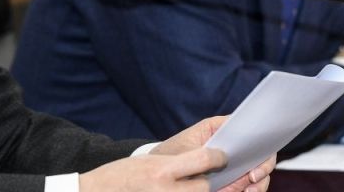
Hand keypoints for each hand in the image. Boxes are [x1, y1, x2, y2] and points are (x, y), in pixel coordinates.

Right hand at [79, 148, 225, 191]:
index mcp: (162, 170)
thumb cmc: (122, 175)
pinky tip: (175, 190)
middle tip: (200, 176)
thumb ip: (177, 163)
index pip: (204, 159)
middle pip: (204, 186)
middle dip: (204, 180)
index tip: (220, 156)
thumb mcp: (150, 162)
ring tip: (182, 185)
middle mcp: (166, 191)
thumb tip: (207, 161)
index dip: (217, 156)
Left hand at [132, 116, 273, 191]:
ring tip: (249, 191)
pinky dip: (248, 190)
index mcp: (220, 128)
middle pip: (259, 151)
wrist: (157, 174)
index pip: (249, 128)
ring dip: (258, 183)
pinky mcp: (231, 180)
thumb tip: (226, 157)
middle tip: (253, 179)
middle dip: (262, 166)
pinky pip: (246, 185)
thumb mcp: (185, 151)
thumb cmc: (170, 156)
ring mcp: (233, 163)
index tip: (257, 158)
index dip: (260, 141)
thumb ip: (205, 154)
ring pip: (256, 171)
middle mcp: (231, 145)